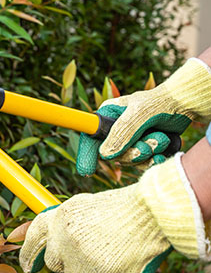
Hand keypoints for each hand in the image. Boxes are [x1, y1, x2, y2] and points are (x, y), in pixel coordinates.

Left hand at [20, 155, 206, 272]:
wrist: (151, 216)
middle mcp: (64, 242)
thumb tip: (46, 235)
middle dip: (67, 263)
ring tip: (110, 263)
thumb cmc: (124, 207)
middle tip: (89, 256)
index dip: (27, 252)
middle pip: (55, 263)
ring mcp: (80, 266)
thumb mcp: (85, 204)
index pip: (33, 237)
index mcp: (59, 218)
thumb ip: (68, 220)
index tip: (27, 265)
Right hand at [76, 58, 210, 175]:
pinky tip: (163, 152)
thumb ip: (121, 133)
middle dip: (133, 153)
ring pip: (130, 161)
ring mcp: (131, 140)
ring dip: (149, 153)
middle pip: (114, 155)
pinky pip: (144, 164)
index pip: (90, 137)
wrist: (186, 105)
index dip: (86, 154)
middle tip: (147, 145)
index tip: (86, 171)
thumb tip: (105, 154)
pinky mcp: (145, 148)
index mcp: (107, 116)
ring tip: (161, 139)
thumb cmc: (161, 102)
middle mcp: (116, 130)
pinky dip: (155, 160)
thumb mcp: (138, 114)